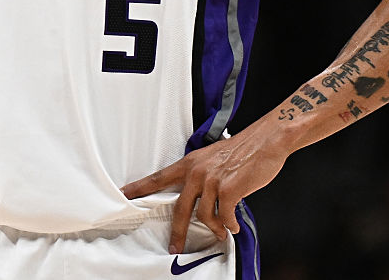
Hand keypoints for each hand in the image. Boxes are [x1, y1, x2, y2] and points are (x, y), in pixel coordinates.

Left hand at [121, 136, 285, 253]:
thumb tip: (200, 198)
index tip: (122, 195)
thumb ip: (201, 176)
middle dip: (176, 232)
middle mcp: (197, 172)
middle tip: (175, 247)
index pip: (158, 177)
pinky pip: (224, 218)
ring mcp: (212, 180)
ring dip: (214, 228)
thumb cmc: (242, 149)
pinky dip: (229, 226)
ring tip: (222, 231)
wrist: (266, 140)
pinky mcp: (229, 189)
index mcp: (190, 162)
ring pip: (203, 216)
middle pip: (179, 208)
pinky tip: (234, 226)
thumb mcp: (213, 158)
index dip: (139, 188)